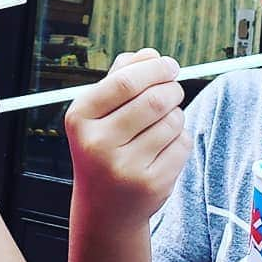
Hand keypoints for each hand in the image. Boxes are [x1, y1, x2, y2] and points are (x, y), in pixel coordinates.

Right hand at [64, 49, 191, 227]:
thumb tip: (149, 53)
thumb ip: (119, 77)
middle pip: (153, 99)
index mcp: (80, 118)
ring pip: (172, 121)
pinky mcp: (151, 184)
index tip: (169, 65)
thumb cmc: (103, 148)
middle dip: (172, 88)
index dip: (154, 68)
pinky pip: (181, 144)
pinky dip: (180, 137)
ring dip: (176, 114)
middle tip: (174, 88)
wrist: (104, 207)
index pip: (124, 81)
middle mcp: (98, 144)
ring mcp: (125, 167)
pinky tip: (164, 146)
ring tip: (163, 122)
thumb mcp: (99, 112)